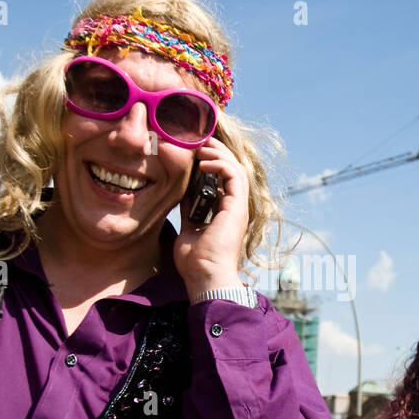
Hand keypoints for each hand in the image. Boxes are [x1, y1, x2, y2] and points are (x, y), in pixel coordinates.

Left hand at [173, 137, 249, 298]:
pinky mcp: (237, 207)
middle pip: (231, 170)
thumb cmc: (196, 261)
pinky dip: (219, 165)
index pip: (221, 180)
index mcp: (225, 213)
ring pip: (235, 169)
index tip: (194, 153)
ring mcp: (237, 207)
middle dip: (216, 153)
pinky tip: (203, 163)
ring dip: (218, 154)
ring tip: (201, 146)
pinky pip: (233, 176)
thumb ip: (188, 211)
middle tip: (199, 141)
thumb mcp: (188, 228)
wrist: (205, 277)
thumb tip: (181, 195)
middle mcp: (234, 208)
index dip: (211, 163)